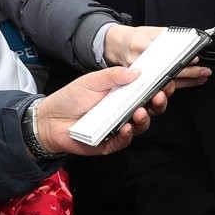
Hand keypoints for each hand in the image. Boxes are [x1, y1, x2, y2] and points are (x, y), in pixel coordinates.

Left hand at [36, 65, 166, 155]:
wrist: (49, 119)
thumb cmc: (71, 98)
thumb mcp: (92, 81)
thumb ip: (114, 75)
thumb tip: (136, 71)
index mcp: (124, 93)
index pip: (147, 90)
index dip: (159, 87)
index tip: (165, 82)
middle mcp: (124, 110)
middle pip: (150, 108)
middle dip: (158, 103)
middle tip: (159, 96)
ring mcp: (118, 127)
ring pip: (140, 125)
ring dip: (144, 119)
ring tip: (140, 112)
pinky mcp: (109, 143)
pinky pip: (123, 141)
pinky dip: (127, 135)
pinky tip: (126, 128)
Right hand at [103, 24, 211, 88]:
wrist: (118, 45)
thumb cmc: (137, 37)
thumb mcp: (152, 31)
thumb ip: (168, 37)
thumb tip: (190, 41)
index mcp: (141, 45)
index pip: (164, 54)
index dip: (180, 59)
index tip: (195, 59)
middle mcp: (139, 61)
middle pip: (166, 72)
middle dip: (188, 73)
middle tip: (204, 71)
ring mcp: (138, 75)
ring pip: (165, 83)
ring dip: (186, 81)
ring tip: (201, 76)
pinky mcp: (139, 84)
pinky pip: (161, 87)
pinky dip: (177, 85)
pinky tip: (189, 82)